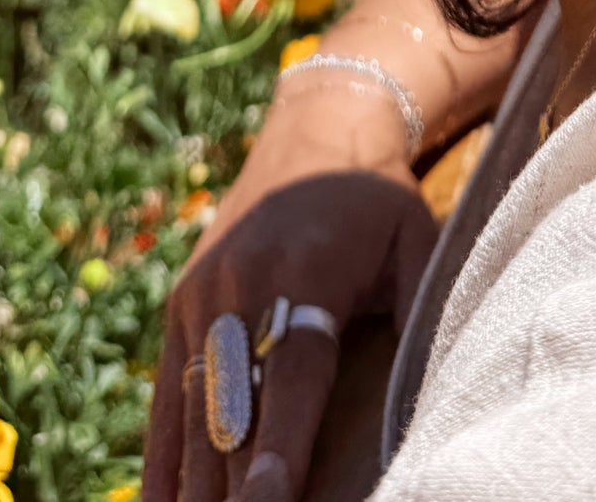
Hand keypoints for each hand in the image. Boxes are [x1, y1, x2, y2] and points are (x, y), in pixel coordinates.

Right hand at [141, 91, 438, 501]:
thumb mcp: (417, 242)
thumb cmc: (381, 200)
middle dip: (235, 484)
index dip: (281, 445)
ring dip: (195, 484)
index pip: (292, 374)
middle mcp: (241, 282)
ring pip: (191, 408)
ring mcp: (202, 294)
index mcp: (306, 269)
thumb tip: (432, 398)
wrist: (318, 129)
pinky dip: (163, 457)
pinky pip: (166, 396)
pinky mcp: (180, 304)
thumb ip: (421, 312)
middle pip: (233, 404)